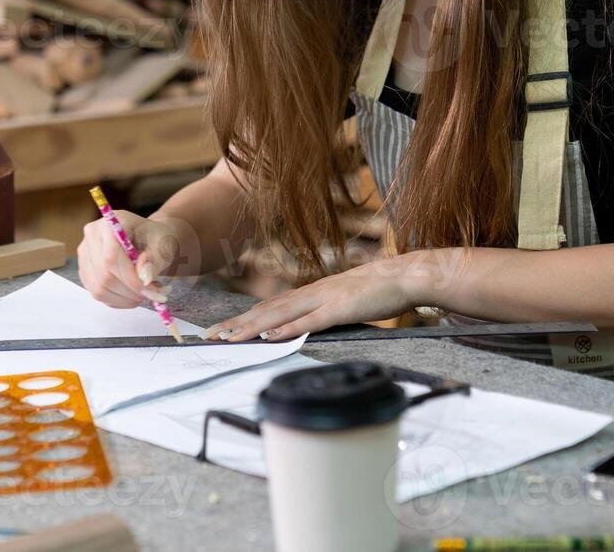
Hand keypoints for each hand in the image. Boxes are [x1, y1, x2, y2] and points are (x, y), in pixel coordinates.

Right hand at [77, 210, 189, 308]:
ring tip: (145, 293)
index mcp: (110, 224)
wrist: (148, 238)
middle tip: (152, 294)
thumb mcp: (163, 245)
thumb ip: (154, 260)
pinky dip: (118, 300)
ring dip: (125, 298)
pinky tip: (133, 294)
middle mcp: (92, 236)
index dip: (129, 278)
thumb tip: (144, 277)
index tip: (149, 288)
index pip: (111, 257)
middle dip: (130, 290)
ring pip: (99, 288)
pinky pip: (97, 293)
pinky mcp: (85, 271)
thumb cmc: (155, 239)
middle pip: (103, 274)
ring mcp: (85, 254)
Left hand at [200, 258, 418, 341]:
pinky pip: (309, 321)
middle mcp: (311, 293)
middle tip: (208, 337)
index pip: (269, 307)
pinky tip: (268, 336)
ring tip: (227, 337)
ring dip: (251, 327)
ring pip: (279, 315)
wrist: (405, 275)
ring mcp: (324, 299)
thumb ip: (323, 312)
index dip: (243, 318)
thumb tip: (305, 326)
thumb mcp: (343, 302)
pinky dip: (287, 329)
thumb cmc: (377, 291)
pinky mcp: (339, 308)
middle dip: (235, 324)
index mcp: (310, 292)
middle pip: (266, 310)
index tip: (221, 329)